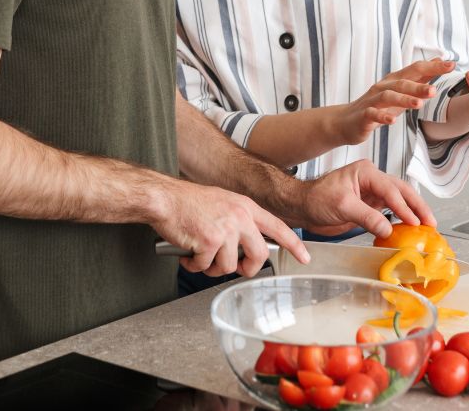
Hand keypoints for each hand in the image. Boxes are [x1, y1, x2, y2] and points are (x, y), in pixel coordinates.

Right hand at [152, 181, 309, 277]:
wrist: (165, 199)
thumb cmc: (188, 203)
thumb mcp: (224, 203)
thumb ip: (239, 222)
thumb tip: (246, 246)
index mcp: (246, 207)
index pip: (278, 227)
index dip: (294, 245)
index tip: (304, 257)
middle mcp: (240, 217)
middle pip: (259, 255)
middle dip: (248, 269)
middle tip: (236, 269)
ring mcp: (225, 229)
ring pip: (229, 266)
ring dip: (213, 268)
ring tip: (201, 256)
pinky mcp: (209, 242)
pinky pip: (206, 267)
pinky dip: (194, 266)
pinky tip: (187, 254)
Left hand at [299, 159, 435, 237]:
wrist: (303, 207)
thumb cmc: (316, 198)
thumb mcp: (342, 206)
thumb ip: (366, 217)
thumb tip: (388, 229)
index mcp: (366, 172)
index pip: (390, 189)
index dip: (404, 206)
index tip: (414, 222)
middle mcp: (372, 179)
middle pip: (402, 190)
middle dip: (418, 206)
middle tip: (430, 222)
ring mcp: (373, 192)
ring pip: (400, 199)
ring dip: (413, 212)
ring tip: (427, 226)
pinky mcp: (371, 204)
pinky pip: (391, 210)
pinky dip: (402, 219)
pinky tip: (410, 228)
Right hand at [337, 59, 453, 144]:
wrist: (346, 121)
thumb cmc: (378, 106)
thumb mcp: (401, 92)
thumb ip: (420, 78)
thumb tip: (439, 62)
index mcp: (394, 80)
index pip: (415, 70)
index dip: (433, 67)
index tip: (452, 65)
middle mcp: (383, 87)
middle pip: (403, 82)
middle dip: (419, 85)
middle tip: (435, 91)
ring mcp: (372, 101)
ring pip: (389, 96)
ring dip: (404, 99)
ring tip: (418, 105)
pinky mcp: (364, 116)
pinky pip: (373, 114)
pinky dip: (383, 117)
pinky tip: (392, 121)